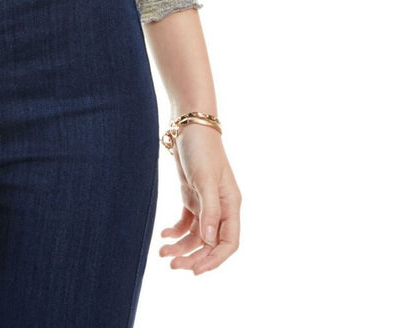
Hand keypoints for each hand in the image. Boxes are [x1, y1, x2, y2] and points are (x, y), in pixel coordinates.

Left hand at [159, 123, 240, 273]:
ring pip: (196, 235)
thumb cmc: (201, 149)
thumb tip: (209, 242)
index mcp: (231, 205)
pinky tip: (164, 236)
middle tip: (173, 266)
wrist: (188, 124)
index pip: (228, 242)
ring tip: (163, 254)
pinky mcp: (192, 196)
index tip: (196, 270)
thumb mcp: (204, 180)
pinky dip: (175, 232)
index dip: (214, 260)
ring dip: (182, 247)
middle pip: (210, 243)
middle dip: (193, 256)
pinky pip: (186, 222)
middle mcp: (221, 207)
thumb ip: (209, 211)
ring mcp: (206, 202)